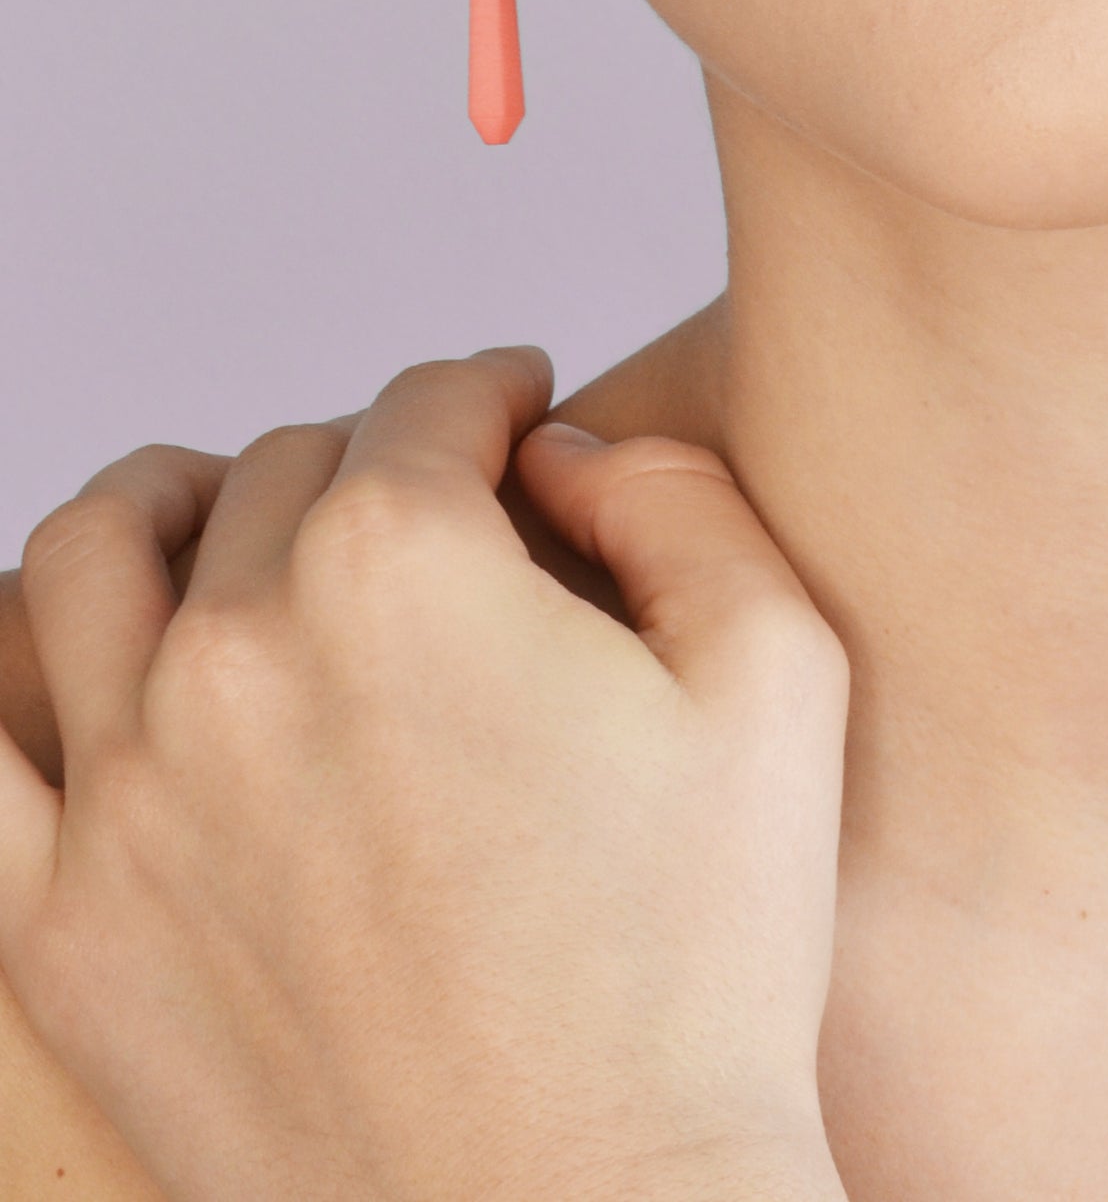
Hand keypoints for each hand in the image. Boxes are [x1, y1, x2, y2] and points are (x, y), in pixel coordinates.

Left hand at [0, 349, 850, 1201]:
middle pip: (277, 473)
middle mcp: (238, 653)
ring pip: (92, 558)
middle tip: (425, 503)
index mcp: (403, 568)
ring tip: (226, 525)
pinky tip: (94, 674)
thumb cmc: (696, 968)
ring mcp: (128, 794)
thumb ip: (673, 492)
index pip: (426, 407)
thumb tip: (561, 451)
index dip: (489, 395)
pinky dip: (16, 674)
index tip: (517, 416)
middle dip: (364, 461)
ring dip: (171, 509)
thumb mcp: (777, 668)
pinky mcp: (64, 931)